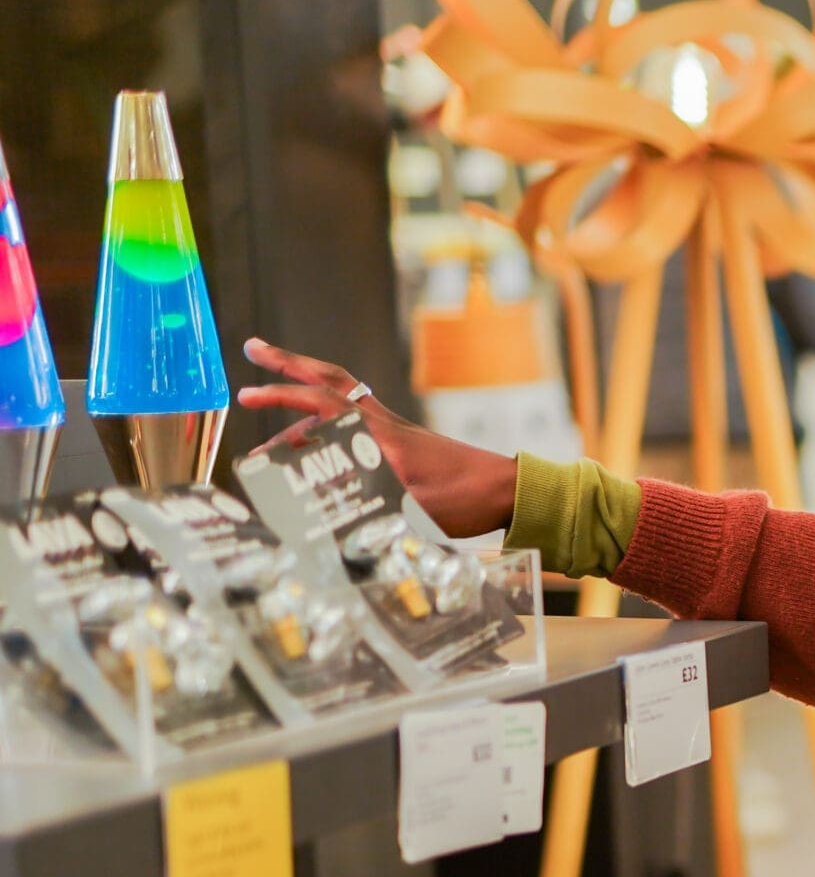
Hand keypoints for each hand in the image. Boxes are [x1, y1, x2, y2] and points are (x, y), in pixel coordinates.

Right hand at [236, 339, 518, 536]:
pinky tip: (313, 441)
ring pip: (341, 400)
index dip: (284, 397)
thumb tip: (330, 528)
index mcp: (381, 434)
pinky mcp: (401, 443)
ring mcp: (393, 430)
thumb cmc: (466, 500)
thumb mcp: (417, 511)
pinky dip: (327, 423)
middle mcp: (384, 424)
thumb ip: (375, 513)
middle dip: (289, 364)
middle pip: (331, 381)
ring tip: (269, 410)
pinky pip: (354, 420)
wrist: (507, 490)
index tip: (246, 395)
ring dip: (303, 398)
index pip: (325, 403)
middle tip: (253, 348)